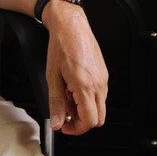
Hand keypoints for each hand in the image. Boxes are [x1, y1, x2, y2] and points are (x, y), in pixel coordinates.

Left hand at [42, 1, 107, 134]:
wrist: (71, 26)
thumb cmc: (61, 46)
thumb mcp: (52, 77)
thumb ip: (55, 103)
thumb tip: (57, 122)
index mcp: (85, 86)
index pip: (89, 121)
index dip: (76, 129)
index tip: (65, 126)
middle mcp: (98, 84)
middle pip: (99, 118)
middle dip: (82, 122)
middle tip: (66, 114)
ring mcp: (103, 79)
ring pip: (100, 107)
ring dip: (84, 109)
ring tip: (67, 96)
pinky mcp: (104, 74)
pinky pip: (100, 94)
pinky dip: (88, 98)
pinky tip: (74, 88)